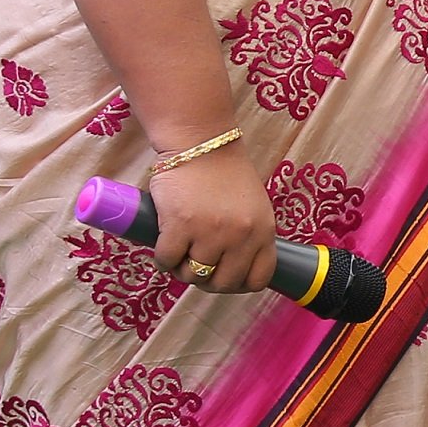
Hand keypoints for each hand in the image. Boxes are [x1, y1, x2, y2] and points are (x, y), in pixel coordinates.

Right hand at [150, 146, 278, 293]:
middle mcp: (241, 235)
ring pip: (194, 275)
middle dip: (207, 280)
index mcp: (264, 230)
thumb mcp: (253, 207)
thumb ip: (248, 236)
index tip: (224, 277)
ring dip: (182, 269)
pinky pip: (168, 261)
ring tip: (180, 252)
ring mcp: (211, 232)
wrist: (200, 142)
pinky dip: (163, 259)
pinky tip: (165, 244)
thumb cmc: (224, 174)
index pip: (259, 278)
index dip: (238, 284)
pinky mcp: (180, 225)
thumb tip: (231, 270)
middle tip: (195, 265)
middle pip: (223, 283)